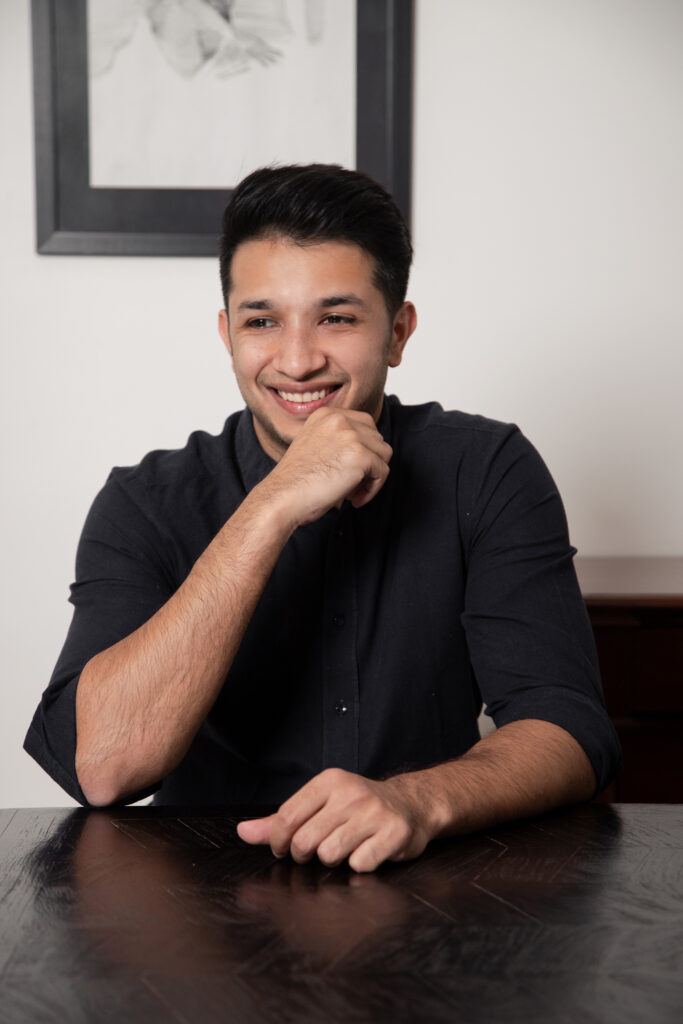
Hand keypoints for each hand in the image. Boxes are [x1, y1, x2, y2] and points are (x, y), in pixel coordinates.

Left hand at [236, 768, 436, 872]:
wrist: (410, 806)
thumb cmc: (357, 809)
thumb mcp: (319, 805)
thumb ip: (279, 821)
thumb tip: (242, 832)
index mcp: (329, 781)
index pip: (286, 818)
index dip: (280, 842)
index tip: (287, 848)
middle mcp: (351, 792)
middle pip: (306, 841)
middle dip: (307, 855)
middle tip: (320, 849)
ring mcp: (375, 812)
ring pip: (330, 855)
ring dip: (334, 860)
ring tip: (347, 848)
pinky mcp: (394, 832)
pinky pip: (359, 864)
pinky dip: (360, 866)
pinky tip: (368, 852)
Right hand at [261, 408, 392, 526]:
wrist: (282, 497)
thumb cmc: (295, 481)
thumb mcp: (316, 447)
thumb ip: (338, 441)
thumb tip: (370, 452)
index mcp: (326, 414)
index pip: (365, 425)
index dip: (363, 450)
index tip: (348, 470)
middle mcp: (339, 419)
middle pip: (377, 439)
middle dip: (369, 464)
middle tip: (350, 484)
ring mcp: (351, 436)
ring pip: (384, 454)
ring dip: (372, 476)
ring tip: (352, 492)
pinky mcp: (361, 456)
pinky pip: (383, 472)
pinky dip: (372, 489)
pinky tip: (354, 499)